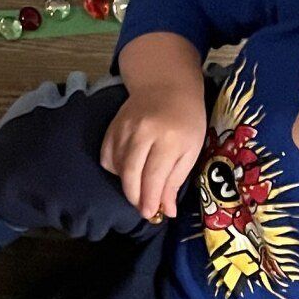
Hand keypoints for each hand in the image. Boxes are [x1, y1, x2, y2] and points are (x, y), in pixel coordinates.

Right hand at [101, 81, 208, 222]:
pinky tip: (128, 169)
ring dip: (126, 184)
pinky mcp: (112, 127)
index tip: (150, 214)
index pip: (153, 176)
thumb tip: (167, 211)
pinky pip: (107, 156)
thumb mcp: (191, 150)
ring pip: (117, 167)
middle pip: (131, 173)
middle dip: (135, 196)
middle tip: (142, 207)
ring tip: (139, 188)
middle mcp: (143, 132)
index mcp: (169, 138)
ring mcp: (124, 128)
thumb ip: (176, 179)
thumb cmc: (186, 120)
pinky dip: (115, 169)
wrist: (166, 85)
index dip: (150, 199)